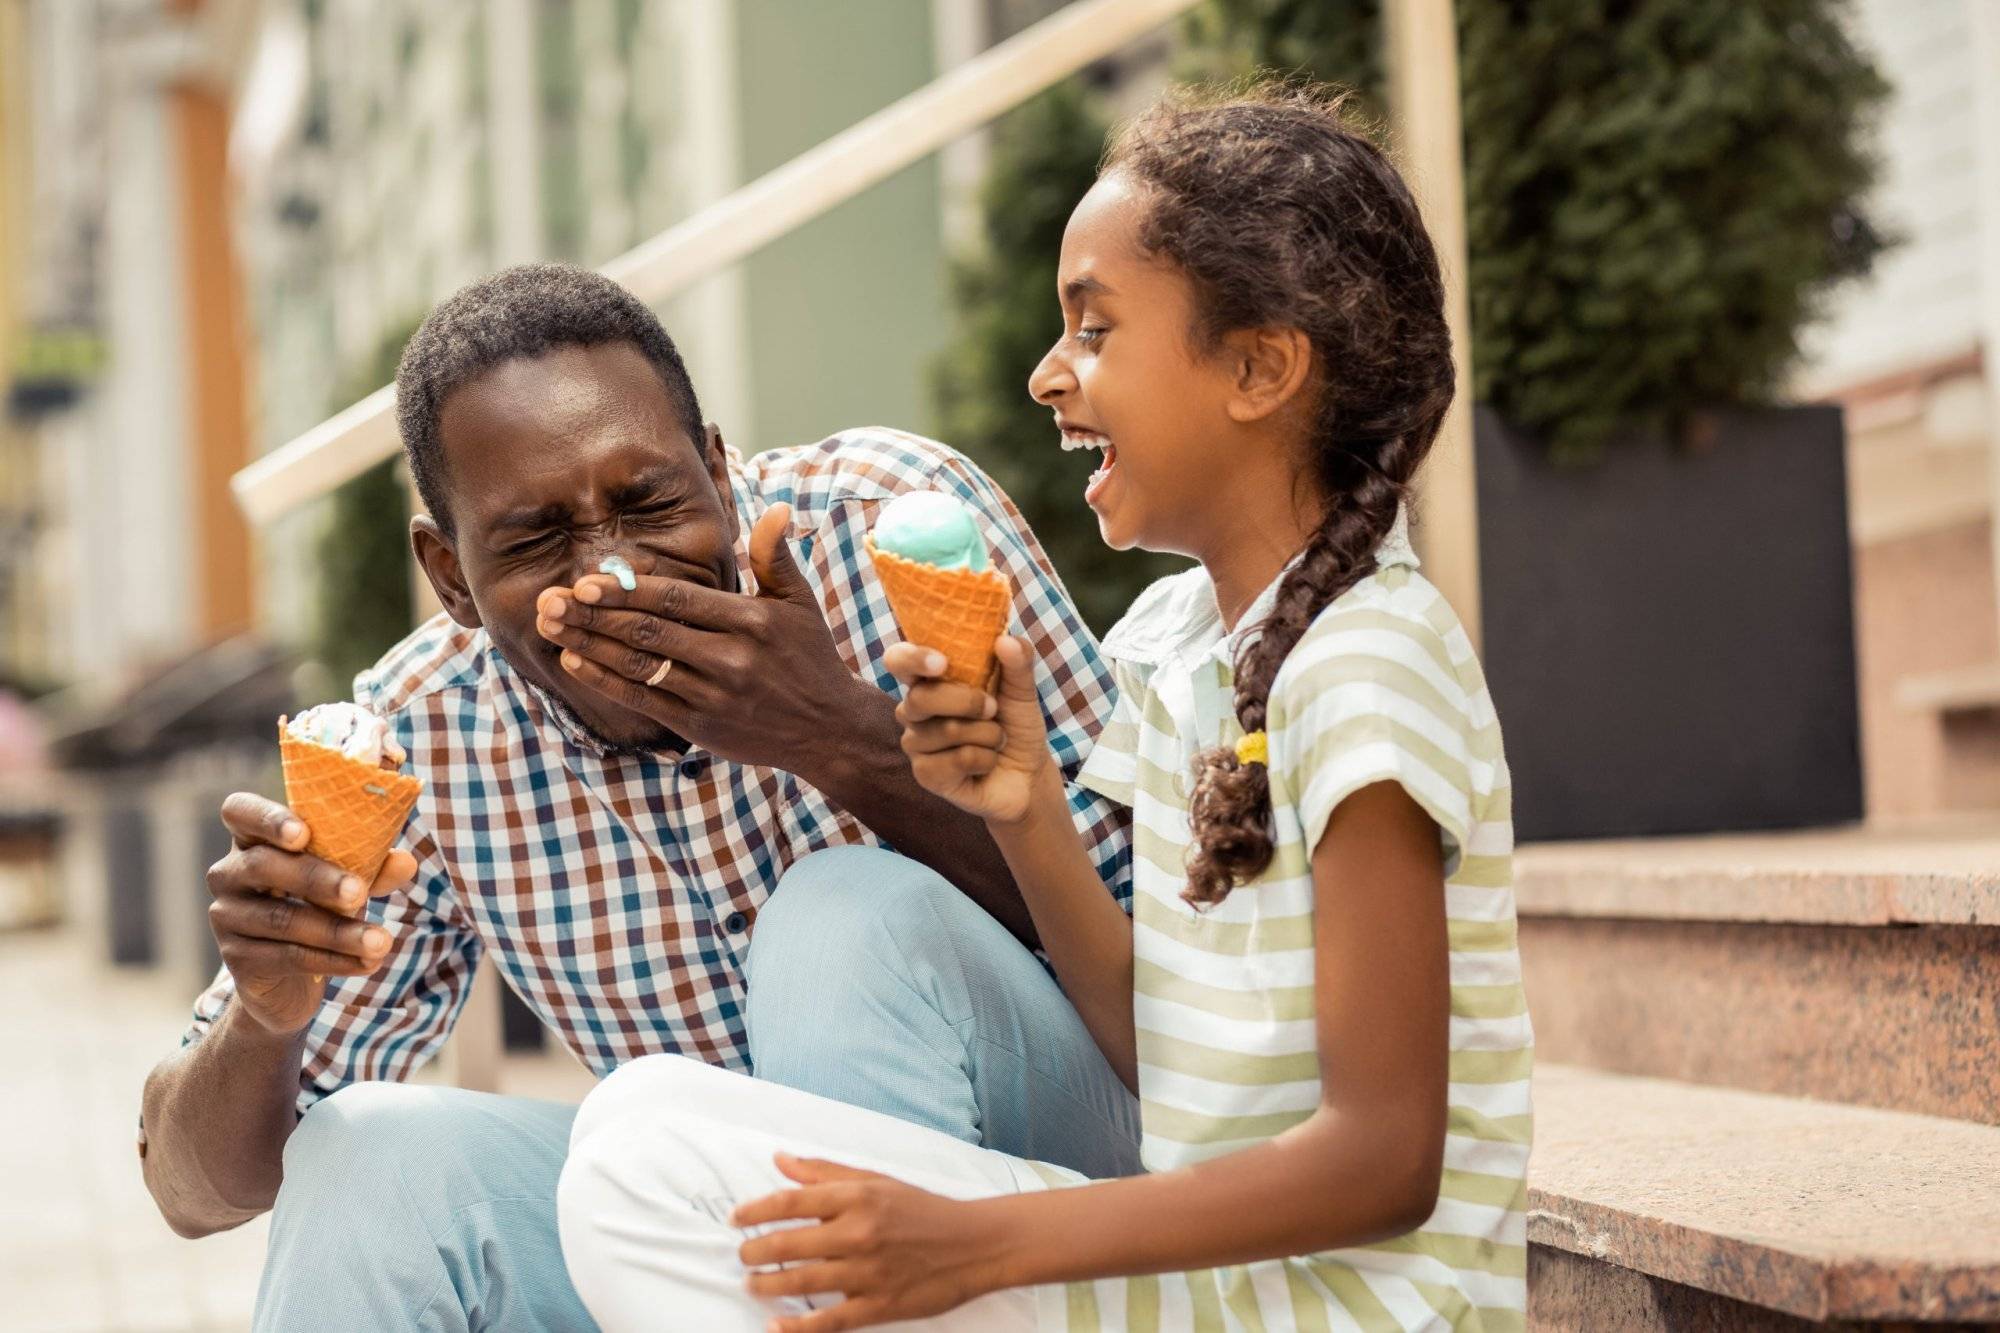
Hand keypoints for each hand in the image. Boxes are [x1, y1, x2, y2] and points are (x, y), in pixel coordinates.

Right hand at [205, 793, 415, 1036]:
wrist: (290, 976)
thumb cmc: (318, 905)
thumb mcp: (345, 878)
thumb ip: (371, 866)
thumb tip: (406, 863)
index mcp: (253, 839)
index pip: (241, 812)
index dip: (268, 818)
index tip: (303, 834)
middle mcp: (229, 872)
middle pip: (263, 866)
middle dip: (315, 879)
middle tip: (358, 893)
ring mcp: (227, 916)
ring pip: (282, 919)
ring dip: (337, 931)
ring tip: (380, 941)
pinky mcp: (236, 958)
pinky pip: (287, 956)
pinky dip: (333, 960)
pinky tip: (366, 963)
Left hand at [534, 503, 876, 772]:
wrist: (829, 729)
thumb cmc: (810, 657)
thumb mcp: (799, 603)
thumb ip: (776, 556)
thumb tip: (776, 508)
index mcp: (750, 620)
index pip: (677, 600)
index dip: (628, 591)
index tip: (586, 581)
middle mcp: (730, 658)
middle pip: (649, 631)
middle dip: (594, 614)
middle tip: (550, 599)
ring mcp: (712, 694)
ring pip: (639, 665)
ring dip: (588, 644)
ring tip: (550, 625)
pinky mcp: (701, 725)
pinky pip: (643, 699)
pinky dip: (605, 681)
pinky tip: (575, 661)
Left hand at [733, 1155, 1014, 1331]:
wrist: (974, 1244)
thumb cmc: (923, 1209)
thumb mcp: (876, 1180)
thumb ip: (825, 1172)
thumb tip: (781, 1160)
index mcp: (858, 1197)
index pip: (791, 1201)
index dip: (755, 1209)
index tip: (737, 1218)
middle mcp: (859, 1232)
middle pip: (788, 1242)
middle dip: (755, 1251)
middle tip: (743, 1255)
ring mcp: (868, 1272)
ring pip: (801, 1281)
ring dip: (767, 1285)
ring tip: (752, 1284)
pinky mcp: (879, 1305)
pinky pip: (829, 1321)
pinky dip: (798, 1327)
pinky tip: (776, 1325)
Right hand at [885, 635, 1050, 824]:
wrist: (1028, 772)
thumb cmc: (1015, 724)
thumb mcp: (1022, 689)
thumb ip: (1017, 661)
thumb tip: (1006, 639)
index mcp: (930, 680)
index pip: (899, 660)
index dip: (912, 658)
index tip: (941, 663)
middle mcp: (914, 710)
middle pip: (921, 698)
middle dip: (968, 702)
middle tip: (993, 709)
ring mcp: (916, 744)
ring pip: (947, 730)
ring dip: (987, 734)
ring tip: (995, 739)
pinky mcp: (925, 775)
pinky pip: (958, 760)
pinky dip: (986, 759)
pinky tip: (987, 762)